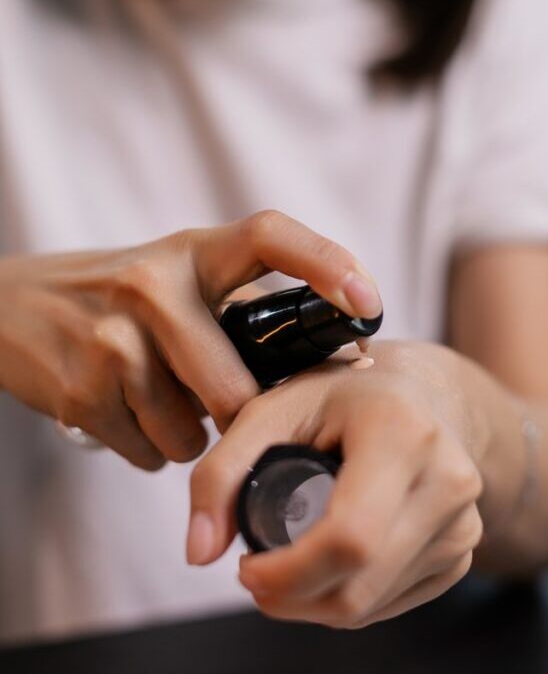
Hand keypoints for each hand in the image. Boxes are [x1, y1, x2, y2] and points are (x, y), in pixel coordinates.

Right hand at [0, 211, 381, 470]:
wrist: (11, 306)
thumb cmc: (121, 294)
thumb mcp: (181, 274)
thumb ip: (244, 307)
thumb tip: (337, 361)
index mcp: (193, 250)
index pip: (270, 236)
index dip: (328, 264)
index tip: (369, 303)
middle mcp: (154, 283)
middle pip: (237, 388)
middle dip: (245, 419)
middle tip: (237, 411)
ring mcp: (113, 337)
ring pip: (193, 434)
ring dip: (191, 434)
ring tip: (160, 395)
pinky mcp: (81, 389)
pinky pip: (151, 453)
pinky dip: (152, 446)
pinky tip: (128, 409)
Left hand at [187, 340, 483, 627]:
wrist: (421, 393)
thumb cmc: (341, 395)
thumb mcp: (273, 408)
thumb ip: (221, 472)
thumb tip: (199, 552)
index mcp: (403, 432)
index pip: (349, 537)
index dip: (287, 574)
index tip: (245, 567)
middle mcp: (447, 478)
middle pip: (359, 586)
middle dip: (292, 597)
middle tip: (257, 573)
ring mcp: (464, 521)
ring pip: (373, 605)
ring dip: (316, 602)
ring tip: (289, 562)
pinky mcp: (465, 551)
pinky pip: (393, 603)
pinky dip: (349, 596)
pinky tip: (330, 560)